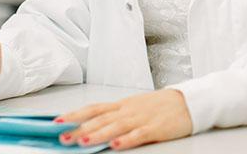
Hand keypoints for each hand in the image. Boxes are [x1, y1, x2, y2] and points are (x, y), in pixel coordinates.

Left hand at [55, 89, 192, 149]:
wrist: (188, 101)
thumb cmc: (161, 106)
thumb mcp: (135, 107)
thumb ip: (115, 116)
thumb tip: (90, 125)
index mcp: (122, 105)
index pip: (94, 108)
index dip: (75, 114)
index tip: (57, 121)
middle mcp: (128, 110)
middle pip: (101, 118)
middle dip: (80, 128)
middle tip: (63, 136)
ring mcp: (142, 118)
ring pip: (116, 126)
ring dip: (98, 134)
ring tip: (82, 142)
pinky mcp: (156, 128)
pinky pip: (139, 134)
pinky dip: (126, 140)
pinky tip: (116, 145)